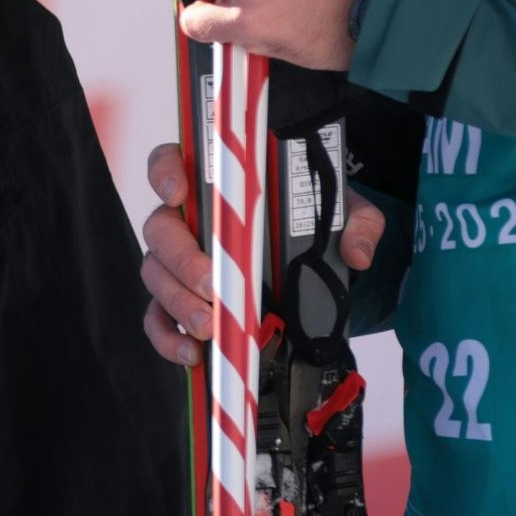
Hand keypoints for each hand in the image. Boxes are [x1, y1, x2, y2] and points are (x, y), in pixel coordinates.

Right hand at [134, 141, 386, 364]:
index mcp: (218, 185)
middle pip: (160, 229)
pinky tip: (192, 352)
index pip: (173, 162)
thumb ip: (357, 221)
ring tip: (210, 326)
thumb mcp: (345, 211)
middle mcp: (190, 220)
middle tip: (211, 285)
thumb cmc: (313, 221)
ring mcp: (180, 261)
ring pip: (157, 275)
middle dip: (182, 259)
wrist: (313, 258)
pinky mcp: (182, 299)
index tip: (179, 192)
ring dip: (179, 303)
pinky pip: (159, 317)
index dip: (166, 173)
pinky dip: (169, 336)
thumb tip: (356, 252)